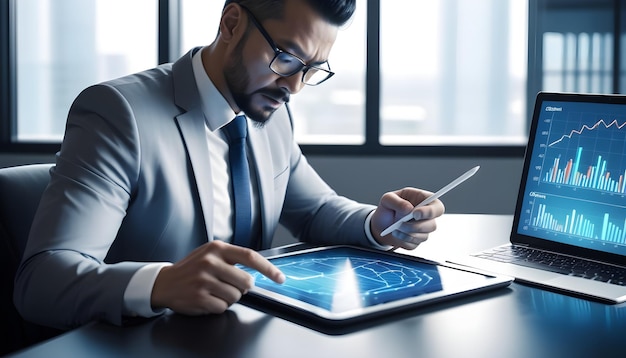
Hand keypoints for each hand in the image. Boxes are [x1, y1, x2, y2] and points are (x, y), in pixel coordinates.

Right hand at [151, 240, 284, 314]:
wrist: (165, 282)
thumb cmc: (192, 269)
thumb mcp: (210, 254)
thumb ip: (232, 259)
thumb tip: (259, 272)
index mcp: (217, 248)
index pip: (250, 256)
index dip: (268, 269)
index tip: (280, 278)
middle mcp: (210, 262)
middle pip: (246, 282)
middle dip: (242, 289)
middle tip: (227, 285)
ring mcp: (203, 279)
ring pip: (235, 297)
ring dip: (229, 298)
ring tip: (213, 291)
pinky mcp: (198, 296)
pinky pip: (222, 307)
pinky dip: (217, 306)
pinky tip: (206, 299)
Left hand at [370, 187, 444, 249]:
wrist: (380, 224)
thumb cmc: (387, 208)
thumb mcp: (387, 199)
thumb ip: (396, 201)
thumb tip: (408, 208)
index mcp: (423, 200)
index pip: (437, 207)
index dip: (430, 211)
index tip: (416, 214)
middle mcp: (426, 216)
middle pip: (432, 225)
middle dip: (416, 226)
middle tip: (400, 224)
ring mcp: (423, 230)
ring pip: (424, 236)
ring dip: (407, 234)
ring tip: (394, 228)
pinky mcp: (417, 241)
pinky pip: (414, 244)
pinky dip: (403, 240)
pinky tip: (396, 234)